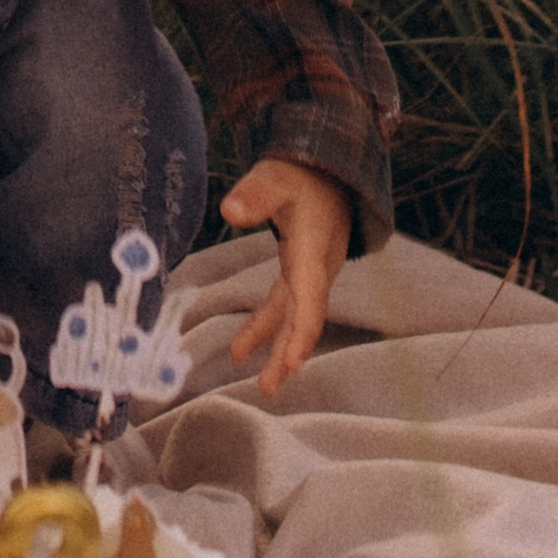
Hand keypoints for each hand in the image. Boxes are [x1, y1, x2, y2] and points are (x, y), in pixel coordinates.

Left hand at [220, 156, 350, 393]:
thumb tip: (229, 210)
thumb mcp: (276, 177)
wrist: (328, 168)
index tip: (293, 362)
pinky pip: (284, 306)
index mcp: (313, 252)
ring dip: (277, 348)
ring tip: (261, 383)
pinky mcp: (301, 269)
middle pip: (304, 319)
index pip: (310, 298)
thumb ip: (255, 194)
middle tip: (268, 388)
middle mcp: (316, 269)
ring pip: (294, 318)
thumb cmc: (302, 173)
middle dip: (287, 354)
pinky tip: (242, 347)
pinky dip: (266, 325)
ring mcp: (310, 272)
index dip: (303, 331)